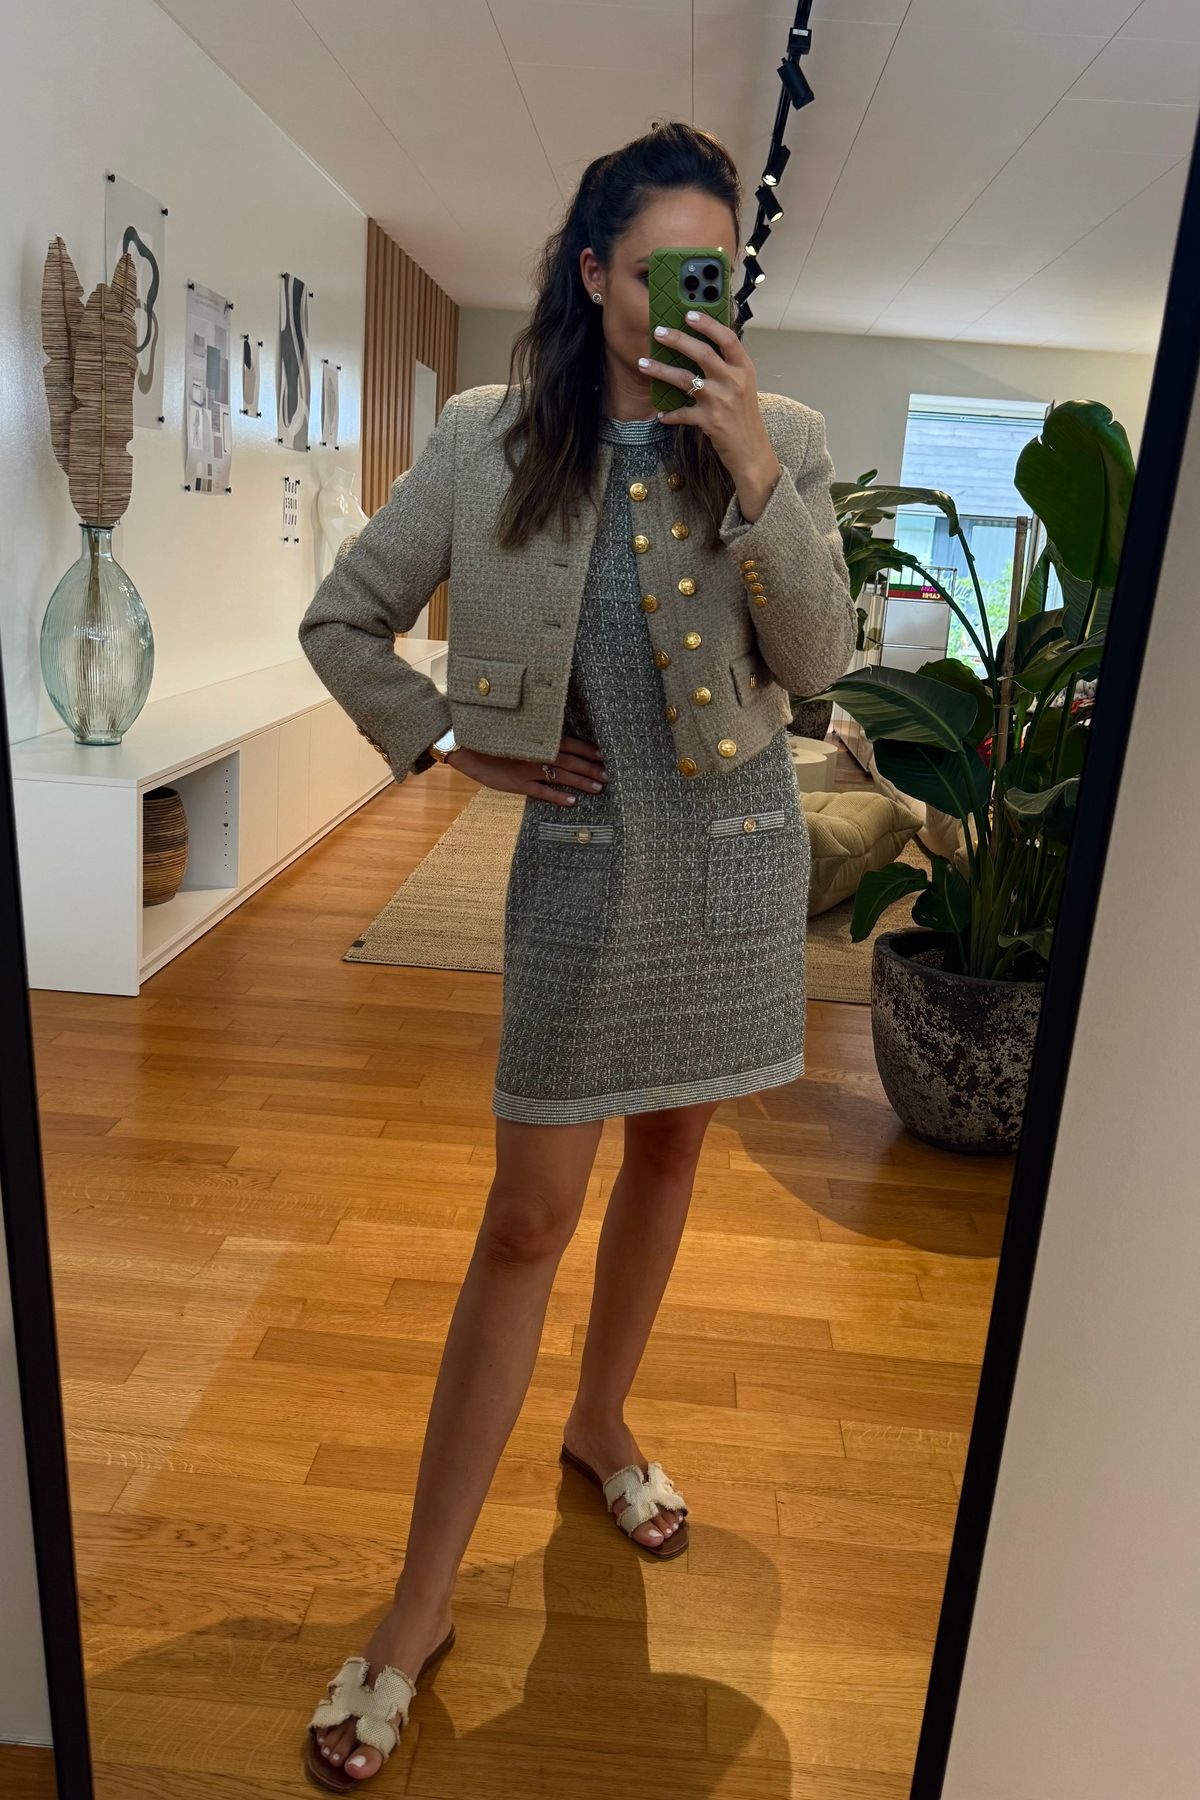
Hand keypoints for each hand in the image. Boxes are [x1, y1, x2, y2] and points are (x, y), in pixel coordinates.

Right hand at [448, 734, 608, 807]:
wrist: (465, 746)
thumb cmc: (492, 738)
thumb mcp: (516, 734)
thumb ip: (536, 739)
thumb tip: (555, 742)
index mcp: (539, 739)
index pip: (572, 744)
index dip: (590, 750)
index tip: (606, 755)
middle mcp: (537, 753)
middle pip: (572, 762)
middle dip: (592, 768)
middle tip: (610, 776)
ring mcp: (529, 769)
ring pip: (562, 777)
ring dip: (582, 782)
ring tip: (599, 789)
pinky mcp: (518, 784)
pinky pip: (543, 792)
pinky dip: (559, 797)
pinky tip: (573, 803)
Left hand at [640, 311, 781, 510]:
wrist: (752, 453)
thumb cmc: (744, 419)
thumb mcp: (743, 387)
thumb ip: (727, 368)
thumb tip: (699, 349)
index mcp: (744, 369)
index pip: (728, 338)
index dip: (708, 324)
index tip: (689, 314)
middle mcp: (734, 382)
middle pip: (703, 353)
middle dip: (678, 340)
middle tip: (658, 331)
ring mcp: (721, 401)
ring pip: (686, 379)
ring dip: (661, 370)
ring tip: (643, 363)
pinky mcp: (710, 422)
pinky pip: (682, 413)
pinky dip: (670, 414)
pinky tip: (661, 414)